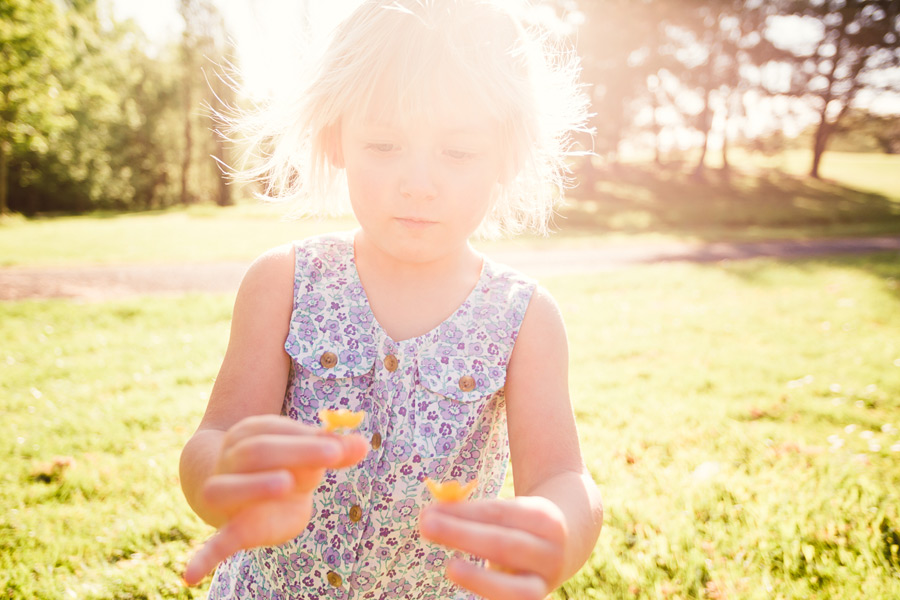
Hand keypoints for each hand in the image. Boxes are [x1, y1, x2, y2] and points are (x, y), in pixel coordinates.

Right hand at [183, 415, 367, 584]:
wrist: (241, 486)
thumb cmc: (284, 462)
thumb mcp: (309, 452)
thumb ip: (335, 449)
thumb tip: (362, 444)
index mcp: (251, 433)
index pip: (276, 430)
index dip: (307, 438)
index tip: (338, 445)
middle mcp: (232, 459)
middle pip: (258, 452)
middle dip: (297, 453)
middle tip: (333, 455)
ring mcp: (227, 493)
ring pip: (229, 488)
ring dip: (257, 486)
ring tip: (286, 484)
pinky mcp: (230, 527)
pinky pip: (214, 543)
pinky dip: (203, 559)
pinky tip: (190, 576)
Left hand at [419, 496, 567, 599]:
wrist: (565, 546)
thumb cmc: (521, 524)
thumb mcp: (510, 511)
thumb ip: (475, 513)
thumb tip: (433, 513)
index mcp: (543, 518)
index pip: (498, 513)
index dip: (463, 512)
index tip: (430, 510)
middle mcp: (549, 551)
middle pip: (504, 544)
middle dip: (462, 535)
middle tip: (426, 526)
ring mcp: (545, 582)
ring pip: (513, 587)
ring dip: (477, 578)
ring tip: (449, 568)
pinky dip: (487, 595)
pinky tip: (463, 582)